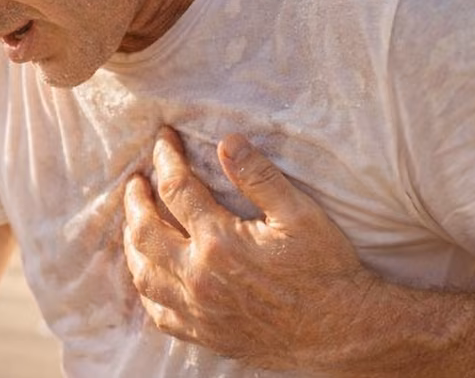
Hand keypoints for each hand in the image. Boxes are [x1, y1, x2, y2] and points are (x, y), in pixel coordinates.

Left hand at [122, 126, 379, 370]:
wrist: (341, 332)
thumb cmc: (325, 270)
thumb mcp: (300, 214)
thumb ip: (259, 177)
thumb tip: (227, 141)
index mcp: (220, 242)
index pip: (177, 188)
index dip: (166, 158)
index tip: (163, 139)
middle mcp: (199, 278)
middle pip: (145, 231)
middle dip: (135, 200)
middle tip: (136, 181)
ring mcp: (198, 310)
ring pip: (143, 274)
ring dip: (133, 243)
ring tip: (135, 221)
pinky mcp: (204, 334)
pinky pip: (158, 312)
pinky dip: (146, 288)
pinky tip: (150, 273)